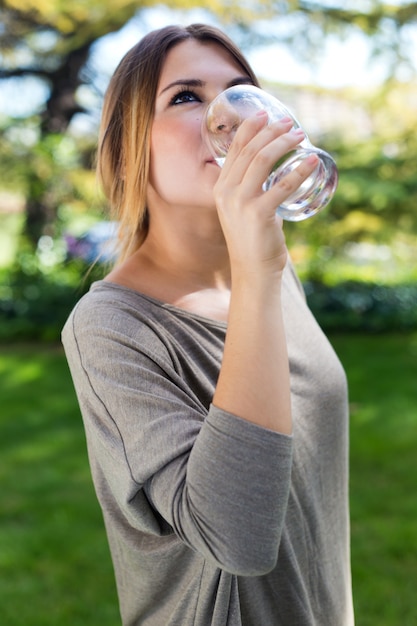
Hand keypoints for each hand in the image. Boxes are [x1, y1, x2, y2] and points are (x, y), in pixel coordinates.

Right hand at [213, 112, 317, 280]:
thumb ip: (251, 190)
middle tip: (291, 123)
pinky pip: (282, 184)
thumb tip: (274, 171)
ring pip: (262, 160)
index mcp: (220, 188)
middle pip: (250, 150)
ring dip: (284, 144)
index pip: (234, 149)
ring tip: (301, 136)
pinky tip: (312, 161)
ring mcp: (241, 203)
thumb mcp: (242, 209)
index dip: (250, 127)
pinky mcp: (259, 213)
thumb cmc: (253, 239)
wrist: (252, 270)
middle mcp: (227, 192)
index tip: (267, 114)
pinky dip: (300, 170)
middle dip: (272, 131)